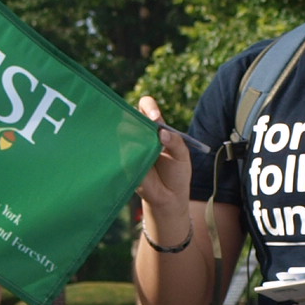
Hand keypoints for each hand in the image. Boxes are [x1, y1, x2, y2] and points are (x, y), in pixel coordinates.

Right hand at [134, 97, 194, 246]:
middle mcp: (139, 134)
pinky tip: (138, 161)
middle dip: (137, 119)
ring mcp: (128, 147)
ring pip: (122, 132)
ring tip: (148, 153)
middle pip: (129, 115)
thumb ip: (175, 141)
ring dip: (135, 137)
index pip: (146, 107)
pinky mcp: (122, 161)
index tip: (155, 118)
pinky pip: (121, 152)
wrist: (168, 197)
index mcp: (155, 127)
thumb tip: (161, 132)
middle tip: (148, 129)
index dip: (148, 107)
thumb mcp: (182, 155)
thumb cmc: (176, 173)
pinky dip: (130, 155)